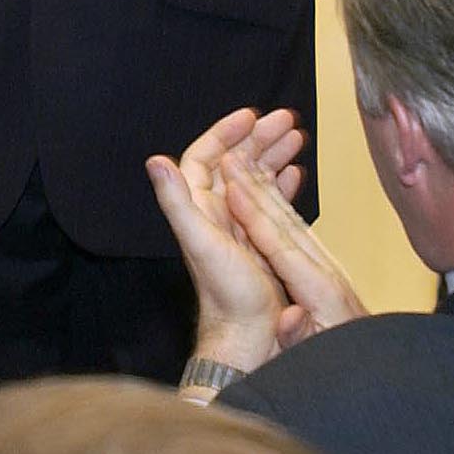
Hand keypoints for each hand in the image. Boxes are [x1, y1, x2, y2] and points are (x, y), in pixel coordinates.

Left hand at [145, 108, 308, 373]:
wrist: (248, 337)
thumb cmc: (225, 295)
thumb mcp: (200, 243)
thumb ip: (176, 203)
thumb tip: (155, 162)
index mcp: (198, 209)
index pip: (204, 157)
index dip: (224, 132)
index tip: (251, 116)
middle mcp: (215, 214)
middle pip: (234, 163)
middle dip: (259, 138)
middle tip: (288, 120)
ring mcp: (237, 228)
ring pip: (253, 179)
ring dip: (273, 156)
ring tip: (298, 138)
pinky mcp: (257, 242)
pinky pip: (268, 202)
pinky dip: (282, 183)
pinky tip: (297, 173)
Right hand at [221, 151, 367, 349]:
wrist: (379, 364)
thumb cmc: (345, 364)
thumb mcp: (320, 357)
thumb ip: (301, 337)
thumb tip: (289, 317)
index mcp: (321, 291)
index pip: (280, 246)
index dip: (254, 216)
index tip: (231, 188)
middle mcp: (325, 272)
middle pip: (284, 222)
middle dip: (254, 188)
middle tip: (230, 157)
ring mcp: (328, 268)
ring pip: (290, 220)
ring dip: (265, 189)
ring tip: (244, 162)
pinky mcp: (327, 271)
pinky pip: (297, 229)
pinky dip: (278, 205)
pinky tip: (266, 188)